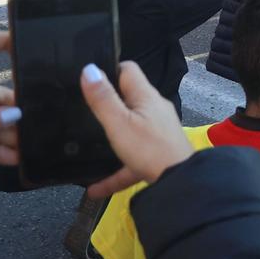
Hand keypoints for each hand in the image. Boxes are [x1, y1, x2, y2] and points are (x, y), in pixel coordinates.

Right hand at [81, 61, 193, 198]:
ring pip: (128, 130)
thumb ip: (103, 98)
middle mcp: (154, 110)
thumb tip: (89, 68)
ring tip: (85, 143)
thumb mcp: (119, 122)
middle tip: (80, 109)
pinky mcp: (156, 154)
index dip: (109, 69)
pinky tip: (93, 190)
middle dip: (107, 103)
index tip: (88, 77)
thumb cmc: (149, 147)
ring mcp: (157, 132)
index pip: (129, 71)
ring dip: (110, 137)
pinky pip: (130, 161)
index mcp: (146, 97)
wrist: (179, 179)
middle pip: (128, 99)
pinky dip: (114, 172)